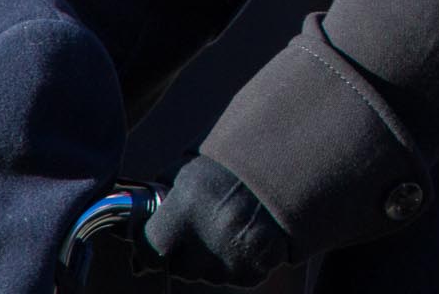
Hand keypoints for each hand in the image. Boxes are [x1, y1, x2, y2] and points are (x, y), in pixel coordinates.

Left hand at [135, 153, 290, 286]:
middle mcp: (208, 234)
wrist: (298, 161)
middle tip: (203, 230)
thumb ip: (168, 191)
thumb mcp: (198, 165)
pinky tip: (251, 237)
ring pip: (208, 275)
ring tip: (232, 229)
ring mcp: (234, 255)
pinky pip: (236, 277)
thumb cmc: (241, 161)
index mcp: (188, 203)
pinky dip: (240, 264)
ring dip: (213, 260)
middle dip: (185, 254)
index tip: (156, 242)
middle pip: (180, 266)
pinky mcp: (256, 268)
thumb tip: (140, 218)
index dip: (150, 245)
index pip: (150, 246)